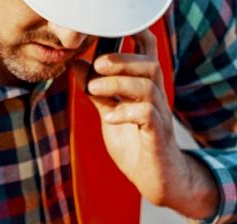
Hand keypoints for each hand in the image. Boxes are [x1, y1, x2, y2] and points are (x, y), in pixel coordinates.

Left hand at [79, 29, 218, 219]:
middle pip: (149, 65)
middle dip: (122, 61)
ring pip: (147, 87)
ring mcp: (160, 116)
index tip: (117, 30)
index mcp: (147, 88)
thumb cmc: (136, 145)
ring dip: (118, 84)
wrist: (156, 179)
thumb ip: (97, 92)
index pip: (149, 52)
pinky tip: (110, 118)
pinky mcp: (158, 136)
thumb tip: (76, 64)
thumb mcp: (111, 115)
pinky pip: (148, 116)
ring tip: (93, 89)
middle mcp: (157, 98)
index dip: (139, 34)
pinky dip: (125, 112)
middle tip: (96, 65)